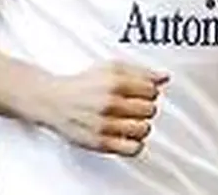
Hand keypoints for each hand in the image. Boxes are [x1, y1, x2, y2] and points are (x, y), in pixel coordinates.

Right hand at [39, 62, 166, 155]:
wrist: (53, 100)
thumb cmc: (83, 84)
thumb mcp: (111, 69)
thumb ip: (140, 72)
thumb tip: (164, 77)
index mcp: (114, 82)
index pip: (152, 90)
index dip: (150, 91)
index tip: (143, 92)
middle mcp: (109, 103)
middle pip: (150, 110)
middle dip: (145, 107)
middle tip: (135, 106)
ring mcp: (104, 124)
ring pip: (144, 129)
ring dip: (141, 125)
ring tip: (131, 120)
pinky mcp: (100, 143)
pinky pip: (132, 148)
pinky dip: (135, 143)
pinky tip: (127, 135)